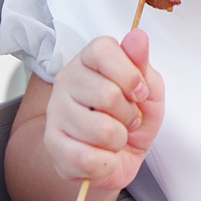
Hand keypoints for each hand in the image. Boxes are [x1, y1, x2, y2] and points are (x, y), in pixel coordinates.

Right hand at [44, 28, 163, 192]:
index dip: (129, 75)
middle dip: (129, 115)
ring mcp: (55, 112)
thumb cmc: (130, 119)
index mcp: (89, 59)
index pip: (103, 50)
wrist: (114, 158)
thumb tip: (138, 36)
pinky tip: (102, 156)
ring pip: (102, 130)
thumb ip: (143, 65)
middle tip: (127, 120)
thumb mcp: (149, 90)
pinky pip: (89, 160)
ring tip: (114, 138)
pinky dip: (107, 163)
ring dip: (119, 141)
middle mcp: (66, 80)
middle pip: (107, 94)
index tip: (139, 92)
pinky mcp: (52, 145)